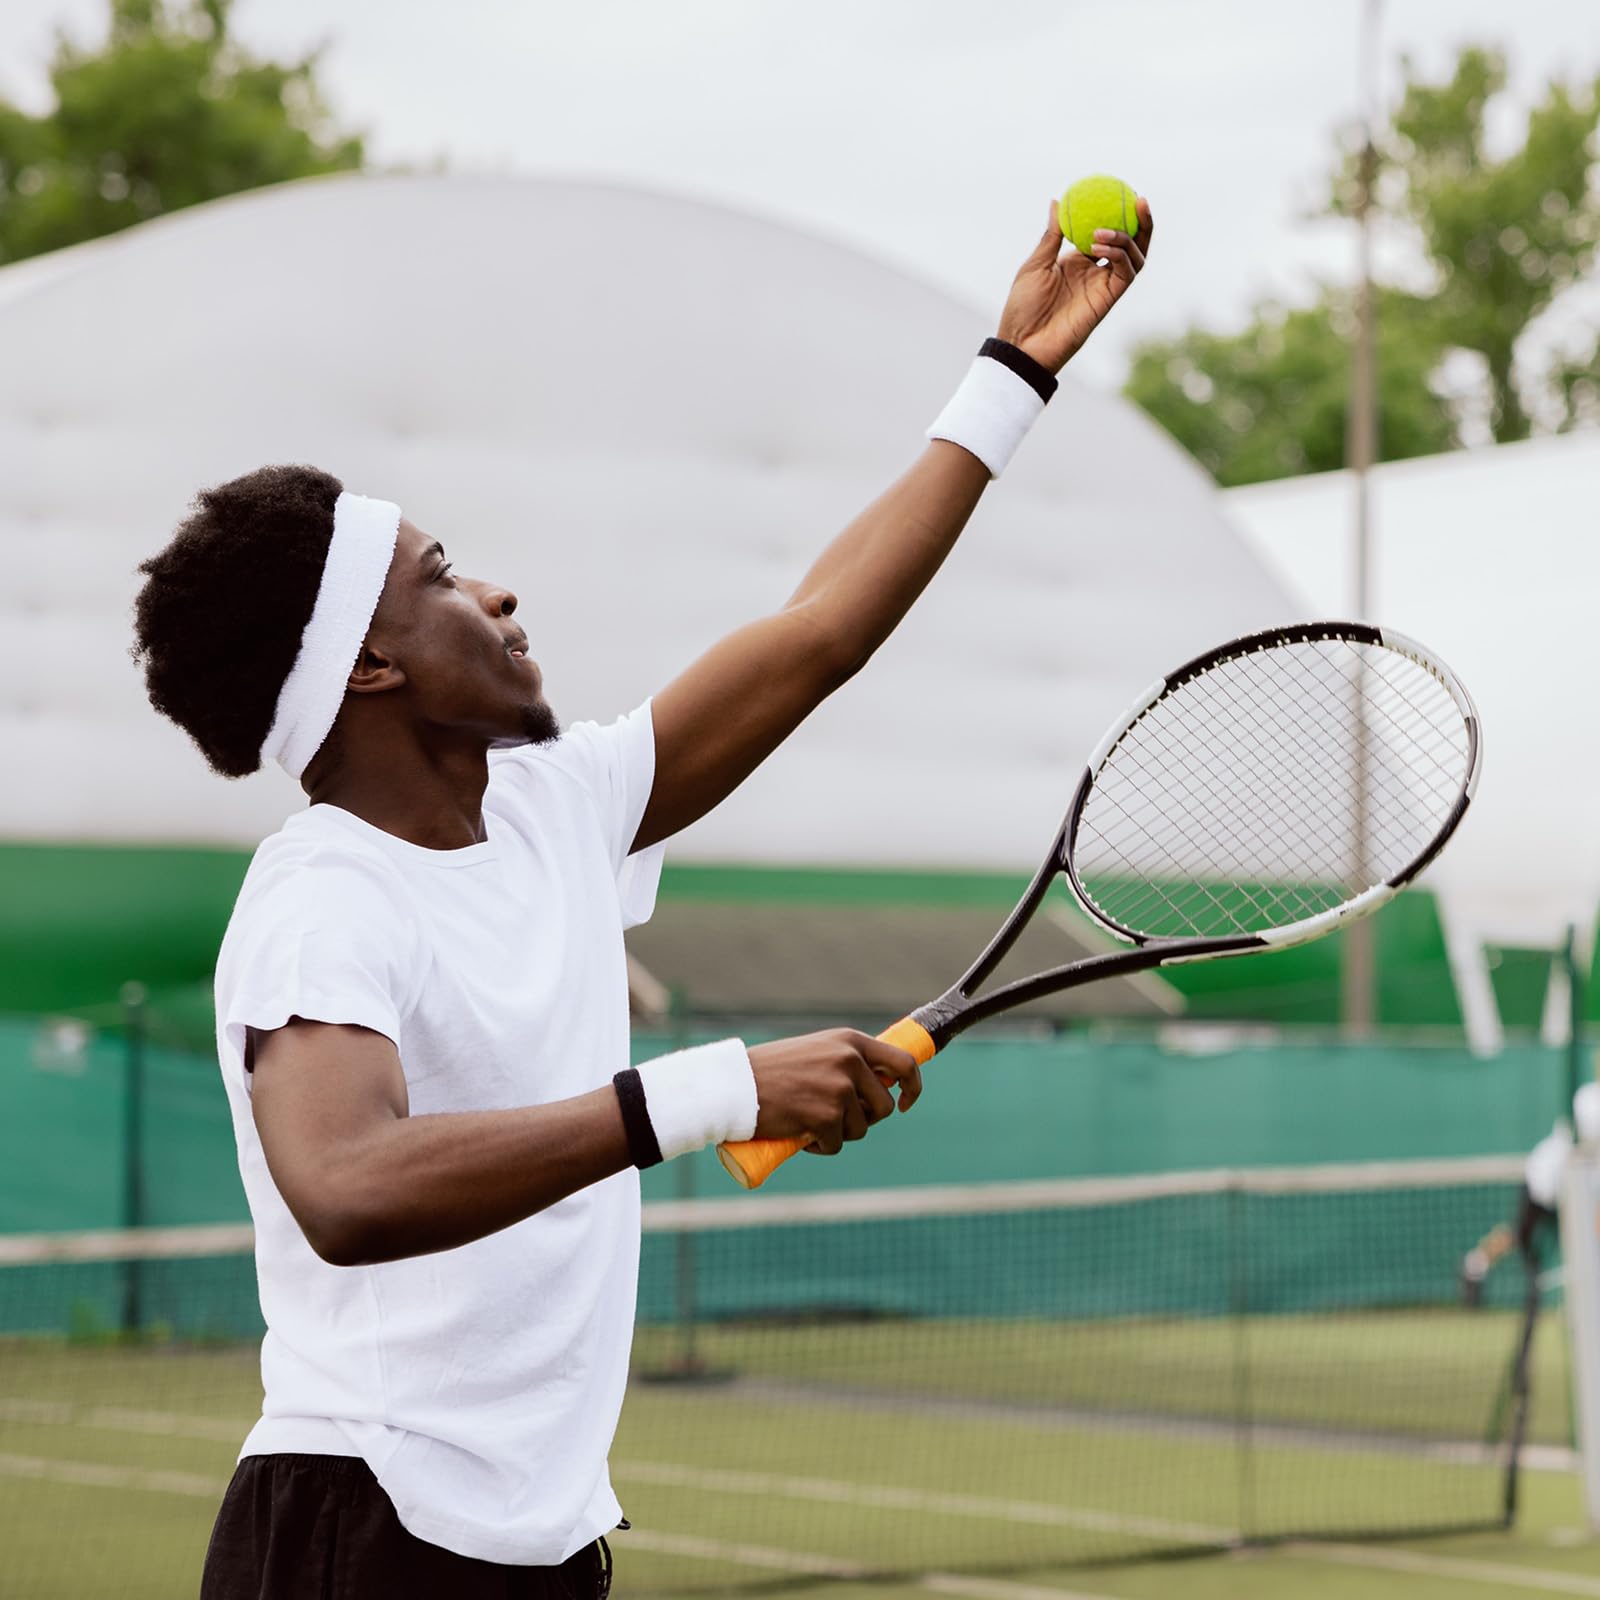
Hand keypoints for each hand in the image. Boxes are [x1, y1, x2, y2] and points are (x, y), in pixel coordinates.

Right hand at [747, 1029, 921, 1153]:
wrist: (734, 1085)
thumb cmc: (770, 1071)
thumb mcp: (816, 1052)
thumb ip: (846, 1062)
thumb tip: (880, 1088)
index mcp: (850, 1041)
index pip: (904, 1062)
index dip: (912, 1086)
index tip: (903, 1103)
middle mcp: (850, 1060)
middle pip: (883, 1105)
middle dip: (865, 1119)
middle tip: (836, 1120)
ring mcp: (839, 1088)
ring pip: (860, 1128)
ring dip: (838, 1133)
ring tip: (809, 1122)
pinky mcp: (826, 1116)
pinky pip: (836, 1144)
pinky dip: (820, 1147)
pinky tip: (800, 1136)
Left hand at [996, 195, 1152, 373]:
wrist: (1022, 343)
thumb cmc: (1023, 308)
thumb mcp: (1035, 265)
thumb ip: (1052, 235)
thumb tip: (1057, 201)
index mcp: (1078, 262)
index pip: (1106, 233)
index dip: (1117, 214)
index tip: (1119, 191)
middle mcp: (1095, 273)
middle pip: (1130, 244)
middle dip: (1140, 222)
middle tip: (1139, 199)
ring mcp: (1103, 287)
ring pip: (1134, 257)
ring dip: (1127, 238)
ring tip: (1105, 230)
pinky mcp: (1107, 300)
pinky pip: (1125, 273)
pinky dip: (1120, 255)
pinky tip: (1100, 246)